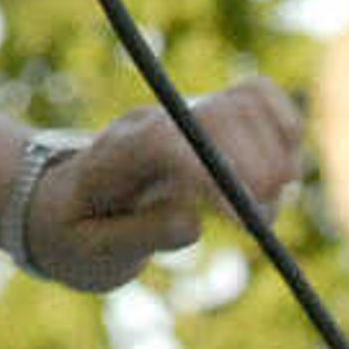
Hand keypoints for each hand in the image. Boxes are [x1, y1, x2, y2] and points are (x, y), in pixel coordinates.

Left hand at [24, 77, 310, 291]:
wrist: (64, 199)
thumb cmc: (79, 232)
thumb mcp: (92, 250)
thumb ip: (141, 234)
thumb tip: (194, 221)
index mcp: (114, 155)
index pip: (166, 142)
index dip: (213, 175)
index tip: (242, 221)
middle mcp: (151, 122)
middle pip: (217, 115)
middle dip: (255, 167)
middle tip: (257, 220)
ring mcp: (181, 114)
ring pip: (245, 103)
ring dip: (274, 156)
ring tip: (264, 205)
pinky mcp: (208, 116)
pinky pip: (258, 98)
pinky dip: (285, 128)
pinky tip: (283, 173)